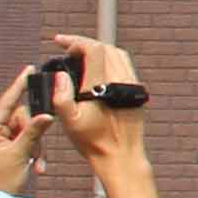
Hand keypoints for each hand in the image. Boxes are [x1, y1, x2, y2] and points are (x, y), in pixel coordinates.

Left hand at [0, 61, 49, 196]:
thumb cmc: (0, 181)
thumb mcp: (19, 154)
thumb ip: (33, 132)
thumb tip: (46, 114)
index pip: (8, 101)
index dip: (19, 85)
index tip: (29, 70)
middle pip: (23, 117)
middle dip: (33, 133)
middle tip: (34, 150)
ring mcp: (3, 140)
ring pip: (29, 130)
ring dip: (35, 147)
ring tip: (34, 164)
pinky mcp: (11, 149)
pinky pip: (29, 142)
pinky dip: (34, 154)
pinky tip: (35, 167)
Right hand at [50, 34, 150, 168]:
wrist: (120, 156)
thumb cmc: (94, 142)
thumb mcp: (69, 122)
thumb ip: (62, 96)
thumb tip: (60, 75)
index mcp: (102, 84)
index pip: (94, 49)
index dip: (76, 41)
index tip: (60, 43)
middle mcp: (120, 80)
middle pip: (105, 47)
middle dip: (84, 43)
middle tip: (67, 47)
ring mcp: (131, 84)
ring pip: (117, 54)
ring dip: (98, 49)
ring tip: (80, 53)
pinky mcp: (137, 91)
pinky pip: (125, 66)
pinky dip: (110, 60)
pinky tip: (97, 67)